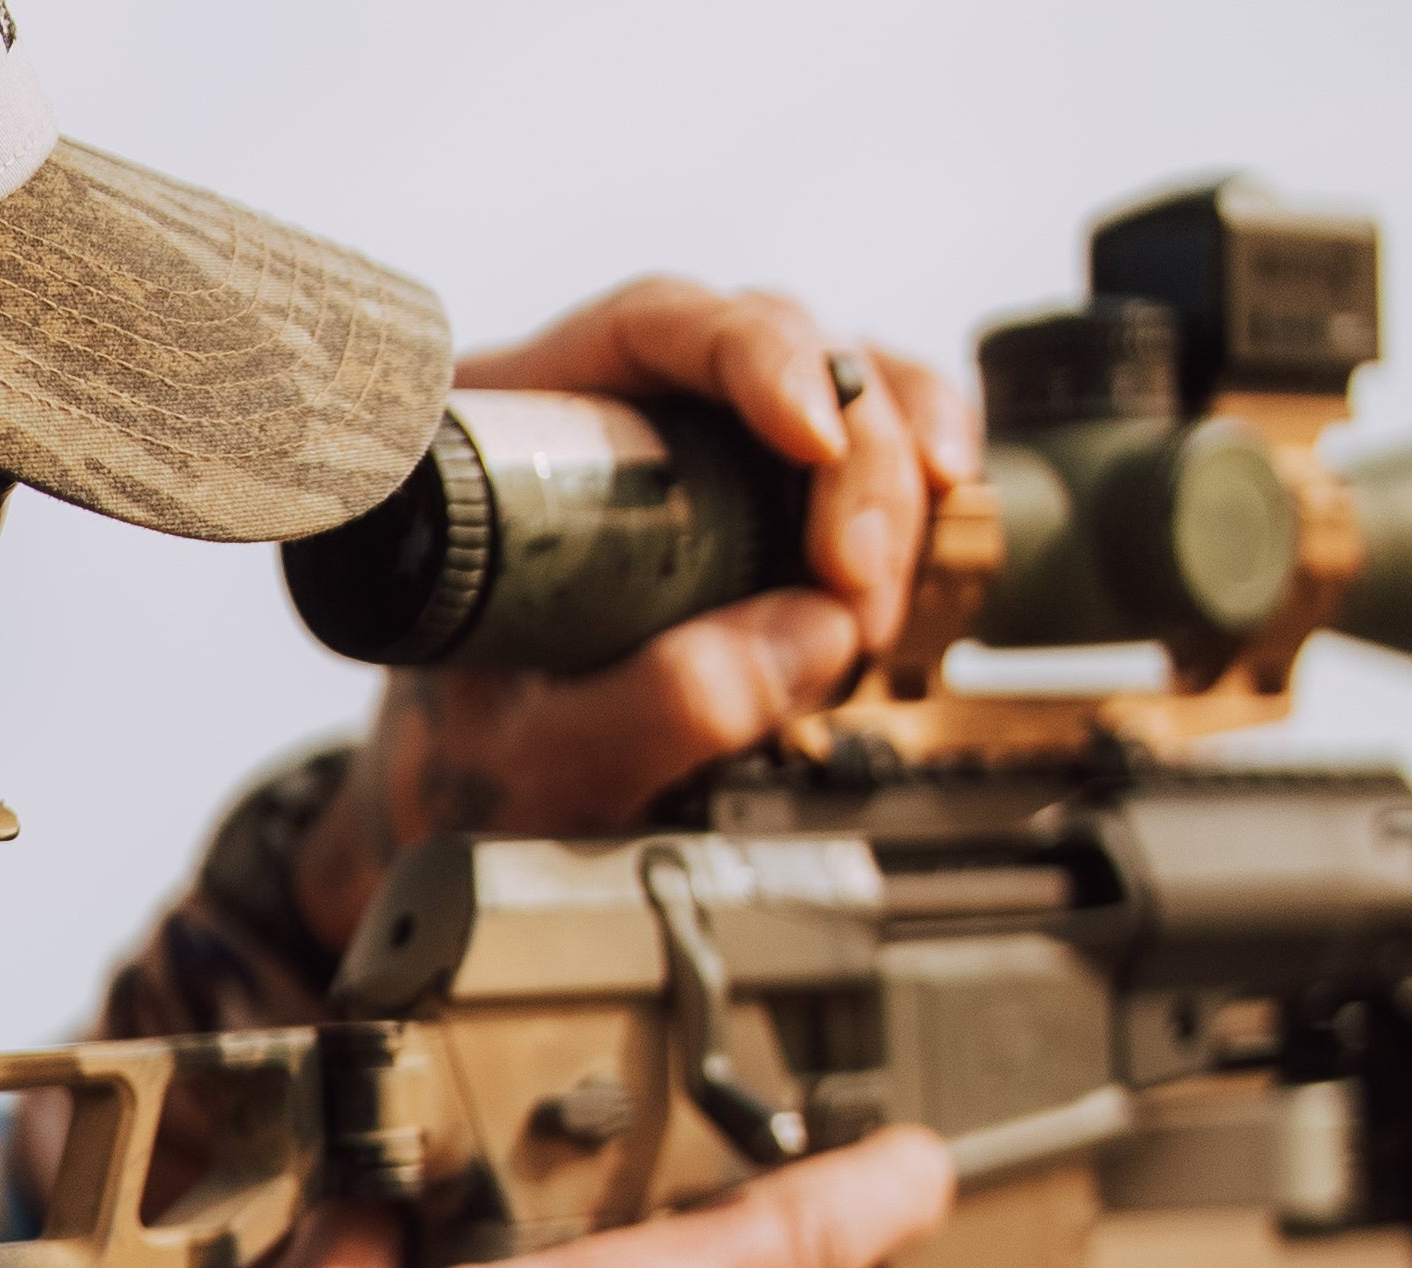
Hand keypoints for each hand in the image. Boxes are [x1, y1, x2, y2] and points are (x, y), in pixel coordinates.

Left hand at [294, 279, 977, 953]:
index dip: (751, 355)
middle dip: (847, 454)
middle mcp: (618, 411)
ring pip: (837, 387)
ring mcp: (700, 450)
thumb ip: (657, 704)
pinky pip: (867, 448)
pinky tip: (942, 511)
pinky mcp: (763, 503)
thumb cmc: (468, 763)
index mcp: (519, 431)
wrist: (469, 798)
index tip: (811, 432)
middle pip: (771, 348)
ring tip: (878, 593)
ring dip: (891, 475)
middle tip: (855, 581)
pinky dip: (916, 476)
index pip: (651, 325)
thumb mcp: (535, 756)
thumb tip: (816, 636)